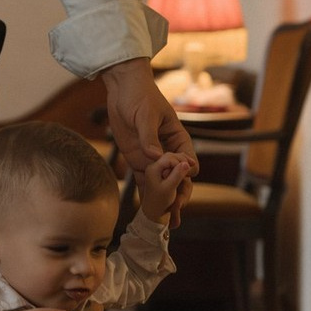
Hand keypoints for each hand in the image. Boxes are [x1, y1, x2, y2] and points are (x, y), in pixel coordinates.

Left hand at [102, 57, 197, 226]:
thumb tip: (153, 156)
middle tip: (177, 211)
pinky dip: (146, 192)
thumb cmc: (139, 96)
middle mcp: (167, 150)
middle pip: (177, 176)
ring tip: (167, 221)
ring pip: (162, 182)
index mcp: (178, 138)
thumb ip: (149, 136)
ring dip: (164, 200)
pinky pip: (143, 178)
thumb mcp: (145, 115)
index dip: (186, 171)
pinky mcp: (137, 158)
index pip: (188, 160)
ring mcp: (152, 156)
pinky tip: (147, 209)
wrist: (122, 89)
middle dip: (179, 194)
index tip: (183, 179)